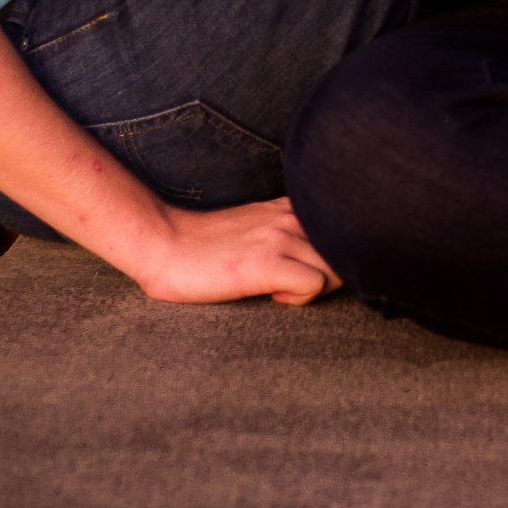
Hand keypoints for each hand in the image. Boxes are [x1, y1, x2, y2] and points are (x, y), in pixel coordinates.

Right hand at [113, 197, 341, 306]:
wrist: (161, 244)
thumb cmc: (203, 245)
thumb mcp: (254, 224)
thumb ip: (285, 229)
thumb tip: (315, 255)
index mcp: (289, 208)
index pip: (342, 226)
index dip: (337, 254)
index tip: (311, 269)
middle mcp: (290, 218)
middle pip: (346, 250)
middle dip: (334, 274)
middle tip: (300, 287)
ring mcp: (279, 239)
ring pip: (335, 268)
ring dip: (318, 287)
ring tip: (285, 291)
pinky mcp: (264, 264)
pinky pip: (313, 284)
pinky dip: (301, 298)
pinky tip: (274, 298)